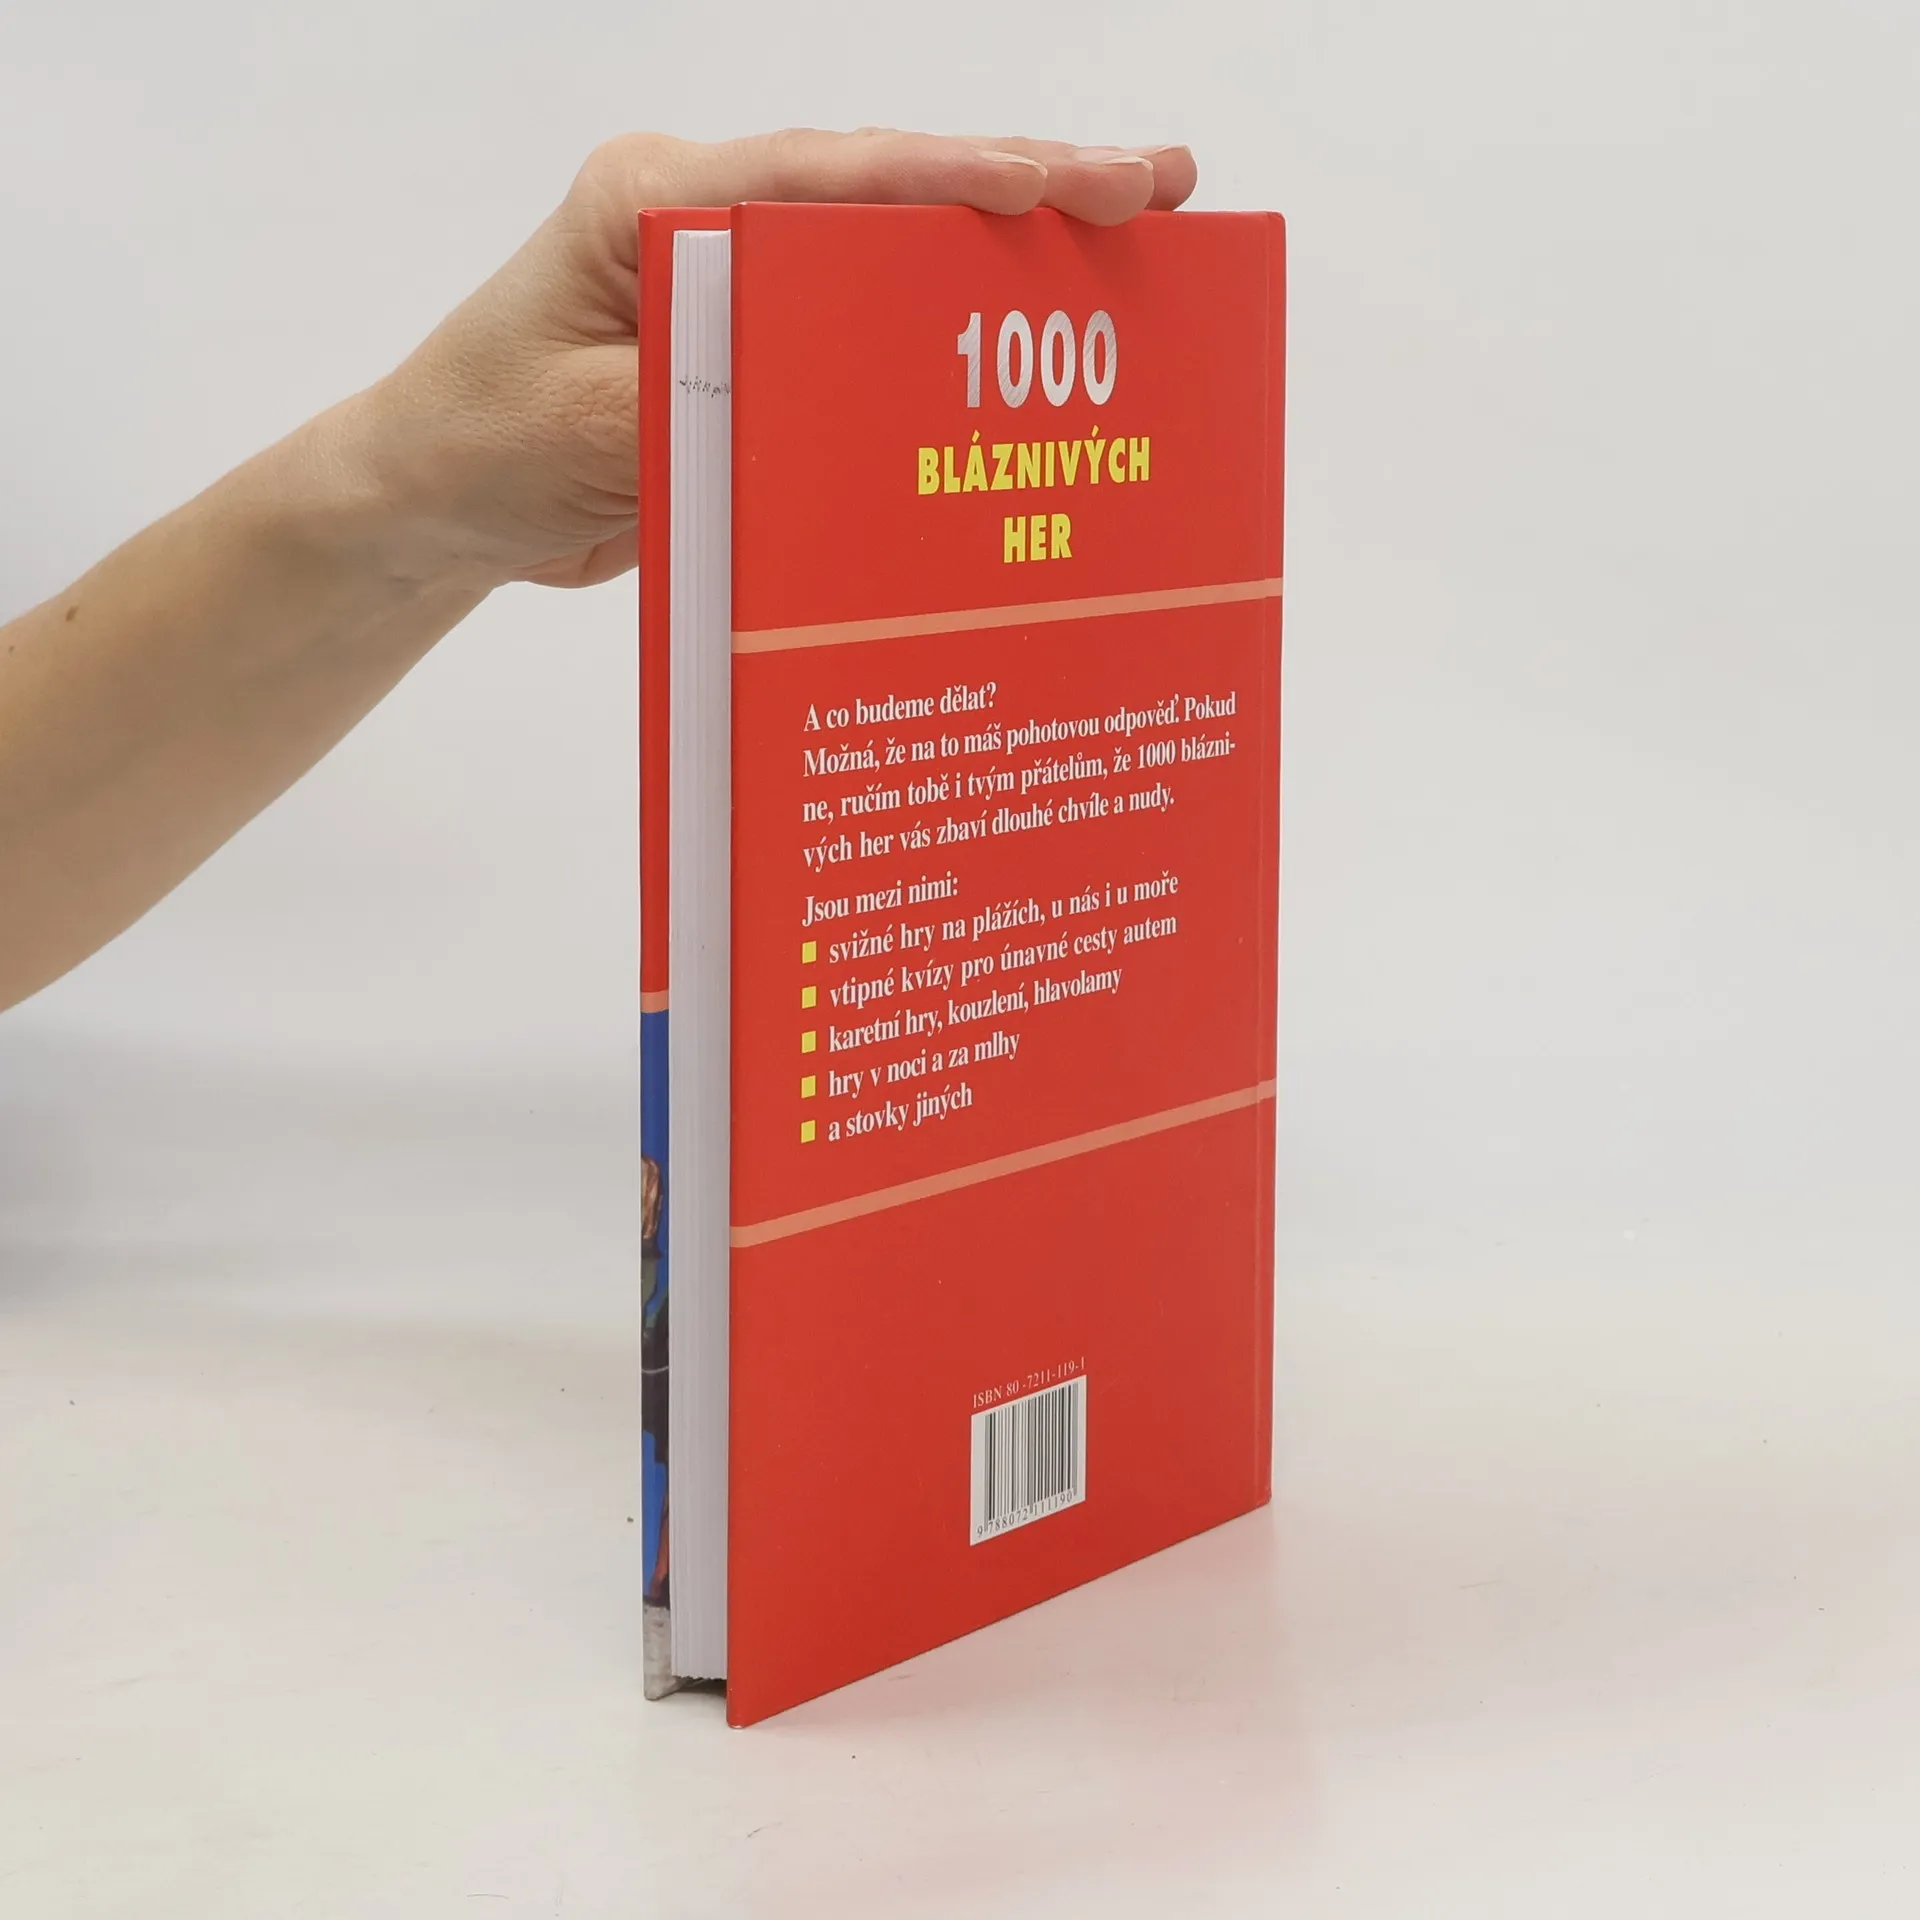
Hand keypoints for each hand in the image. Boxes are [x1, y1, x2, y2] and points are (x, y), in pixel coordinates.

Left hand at [348, 130, 1197, 593]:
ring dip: (1003, 254)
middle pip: (886, 192)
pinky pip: (865, 332)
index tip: (1068, 185)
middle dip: (1024, 189)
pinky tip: (1027, 348)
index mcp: (657, 203)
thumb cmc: (479, 448)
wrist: (436, 503)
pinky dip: (947, 337)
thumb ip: (694, 398)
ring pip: (890, 252)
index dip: (957, 179)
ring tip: (1133, 241)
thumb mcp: (578, 432)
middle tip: (1157, 188)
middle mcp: (709, 219)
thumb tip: (820, 384)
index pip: (828, 177)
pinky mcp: (752, 347)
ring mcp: (736, 279)